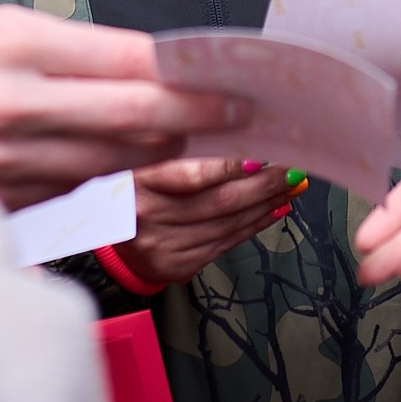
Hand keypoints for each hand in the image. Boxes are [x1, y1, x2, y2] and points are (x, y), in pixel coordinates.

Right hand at [0, 7, 248, 208]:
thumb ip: (63, 50)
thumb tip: (141, 65)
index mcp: (15, 43)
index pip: (130, 59)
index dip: (191, 72)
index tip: (234, 77)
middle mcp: (15, 102)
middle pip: (134, 115)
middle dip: (196, 116)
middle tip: (243, 118)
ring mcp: (5, 160)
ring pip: (113, 160)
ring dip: (161, 153)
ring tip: (202, 142)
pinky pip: (73, 193)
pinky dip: (108, 182)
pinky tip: (133, 173)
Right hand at [115, 158, 303, 285]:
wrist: (110, 233)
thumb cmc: (134, 184)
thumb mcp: (141, 156)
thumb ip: (179, 146)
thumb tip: (239, 135)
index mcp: (133, 179)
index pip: (188, 175)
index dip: (229, 167)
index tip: (262, 155)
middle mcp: (144, 216)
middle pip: (217, 202)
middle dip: (262, 185)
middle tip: (290, 170)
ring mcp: (160, 246)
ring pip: (227, 225)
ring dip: (265, 206)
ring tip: (288, 188)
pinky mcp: (175, 266)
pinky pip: (224, 245)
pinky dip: (253, 227)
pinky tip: (271, 212)